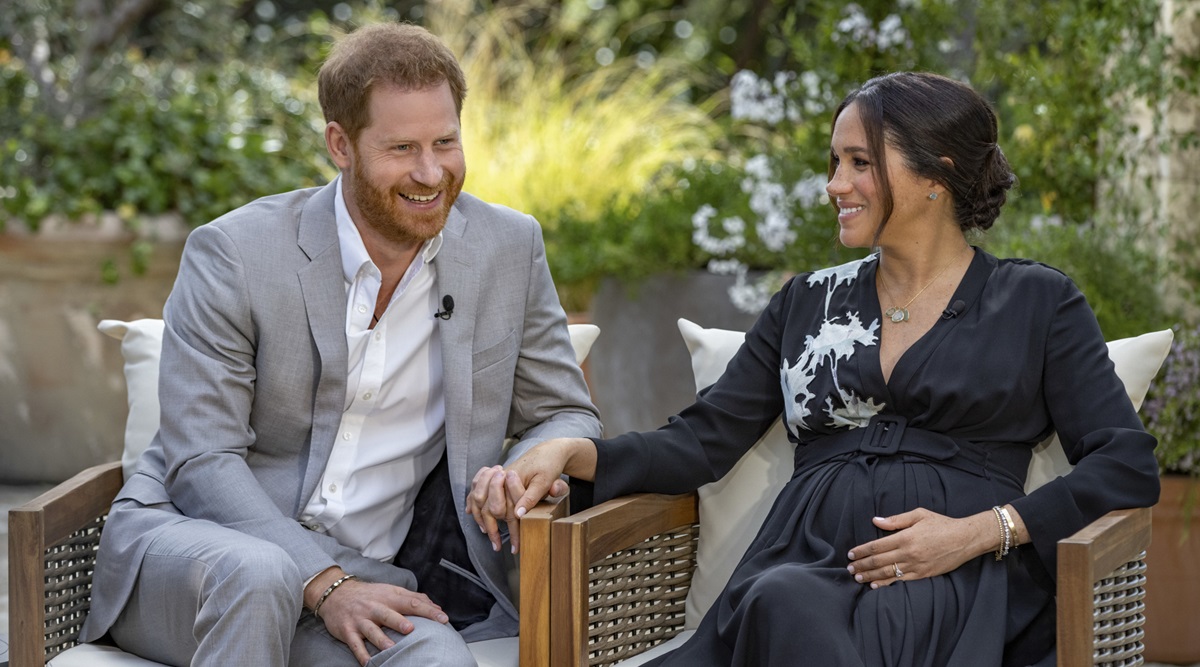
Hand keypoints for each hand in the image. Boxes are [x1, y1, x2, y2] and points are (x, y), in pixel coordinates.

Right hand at [310, 574, 448, 665]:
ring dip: (381, 639)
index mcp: (389, 597)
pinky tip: (368, 663)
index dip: (428, 610)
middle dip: (399, 622)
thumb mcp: (391, 591)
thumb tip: (436, 607)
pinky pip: (355, 644)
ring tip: (391, 648)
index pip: (411, 602)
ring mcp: (361, 619)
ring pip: (371, 630)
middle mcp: (375, 607)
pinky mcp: (348, 631)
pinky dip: (361, 654)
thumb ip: (413, 598)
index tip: (443, 618)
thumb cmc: (370, 595)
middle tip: (411, 629)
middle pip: (389, 614)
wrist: (336, 594)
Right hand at [465, 438, 592, 553]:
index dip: (511, 531)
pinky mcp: (496, 477)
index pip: (505, 508)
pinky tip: (471, 512)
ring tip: (487, 534)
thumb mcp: (546, 480)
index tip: (515, 548)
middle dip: (490, 528)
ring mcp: (496, 477)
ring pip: (478, 498)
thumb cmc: (549, 465)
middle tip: (496, 546)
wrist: (548, 450)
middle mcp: (500, 478)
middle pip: (487, 505)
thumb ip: (533, 496)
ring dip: (480, 517)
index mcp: (511, 479)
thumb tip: (518, 514)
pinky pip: (477, 489)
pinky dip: (473, 501)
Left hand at [845, 508, 994, 588]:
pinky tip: (876, 585)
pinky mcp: (923, 575)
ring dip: (870, 576)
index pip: (877, 546)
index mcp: (906, 537)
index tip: (850, 554)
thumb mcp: (918, 515)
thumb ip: (895, 520)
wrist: (965, 539)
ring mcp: (916, 566)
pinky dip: (887, 584)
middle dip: (862, 565)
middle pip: (879, 561)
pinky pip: (901, 581)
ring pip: (887, 573)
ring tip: (857, 578)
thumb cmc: (941, 524)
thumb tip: (875, 520)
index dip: (861, 551)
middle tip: (849, 568)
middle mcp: (909, 553)